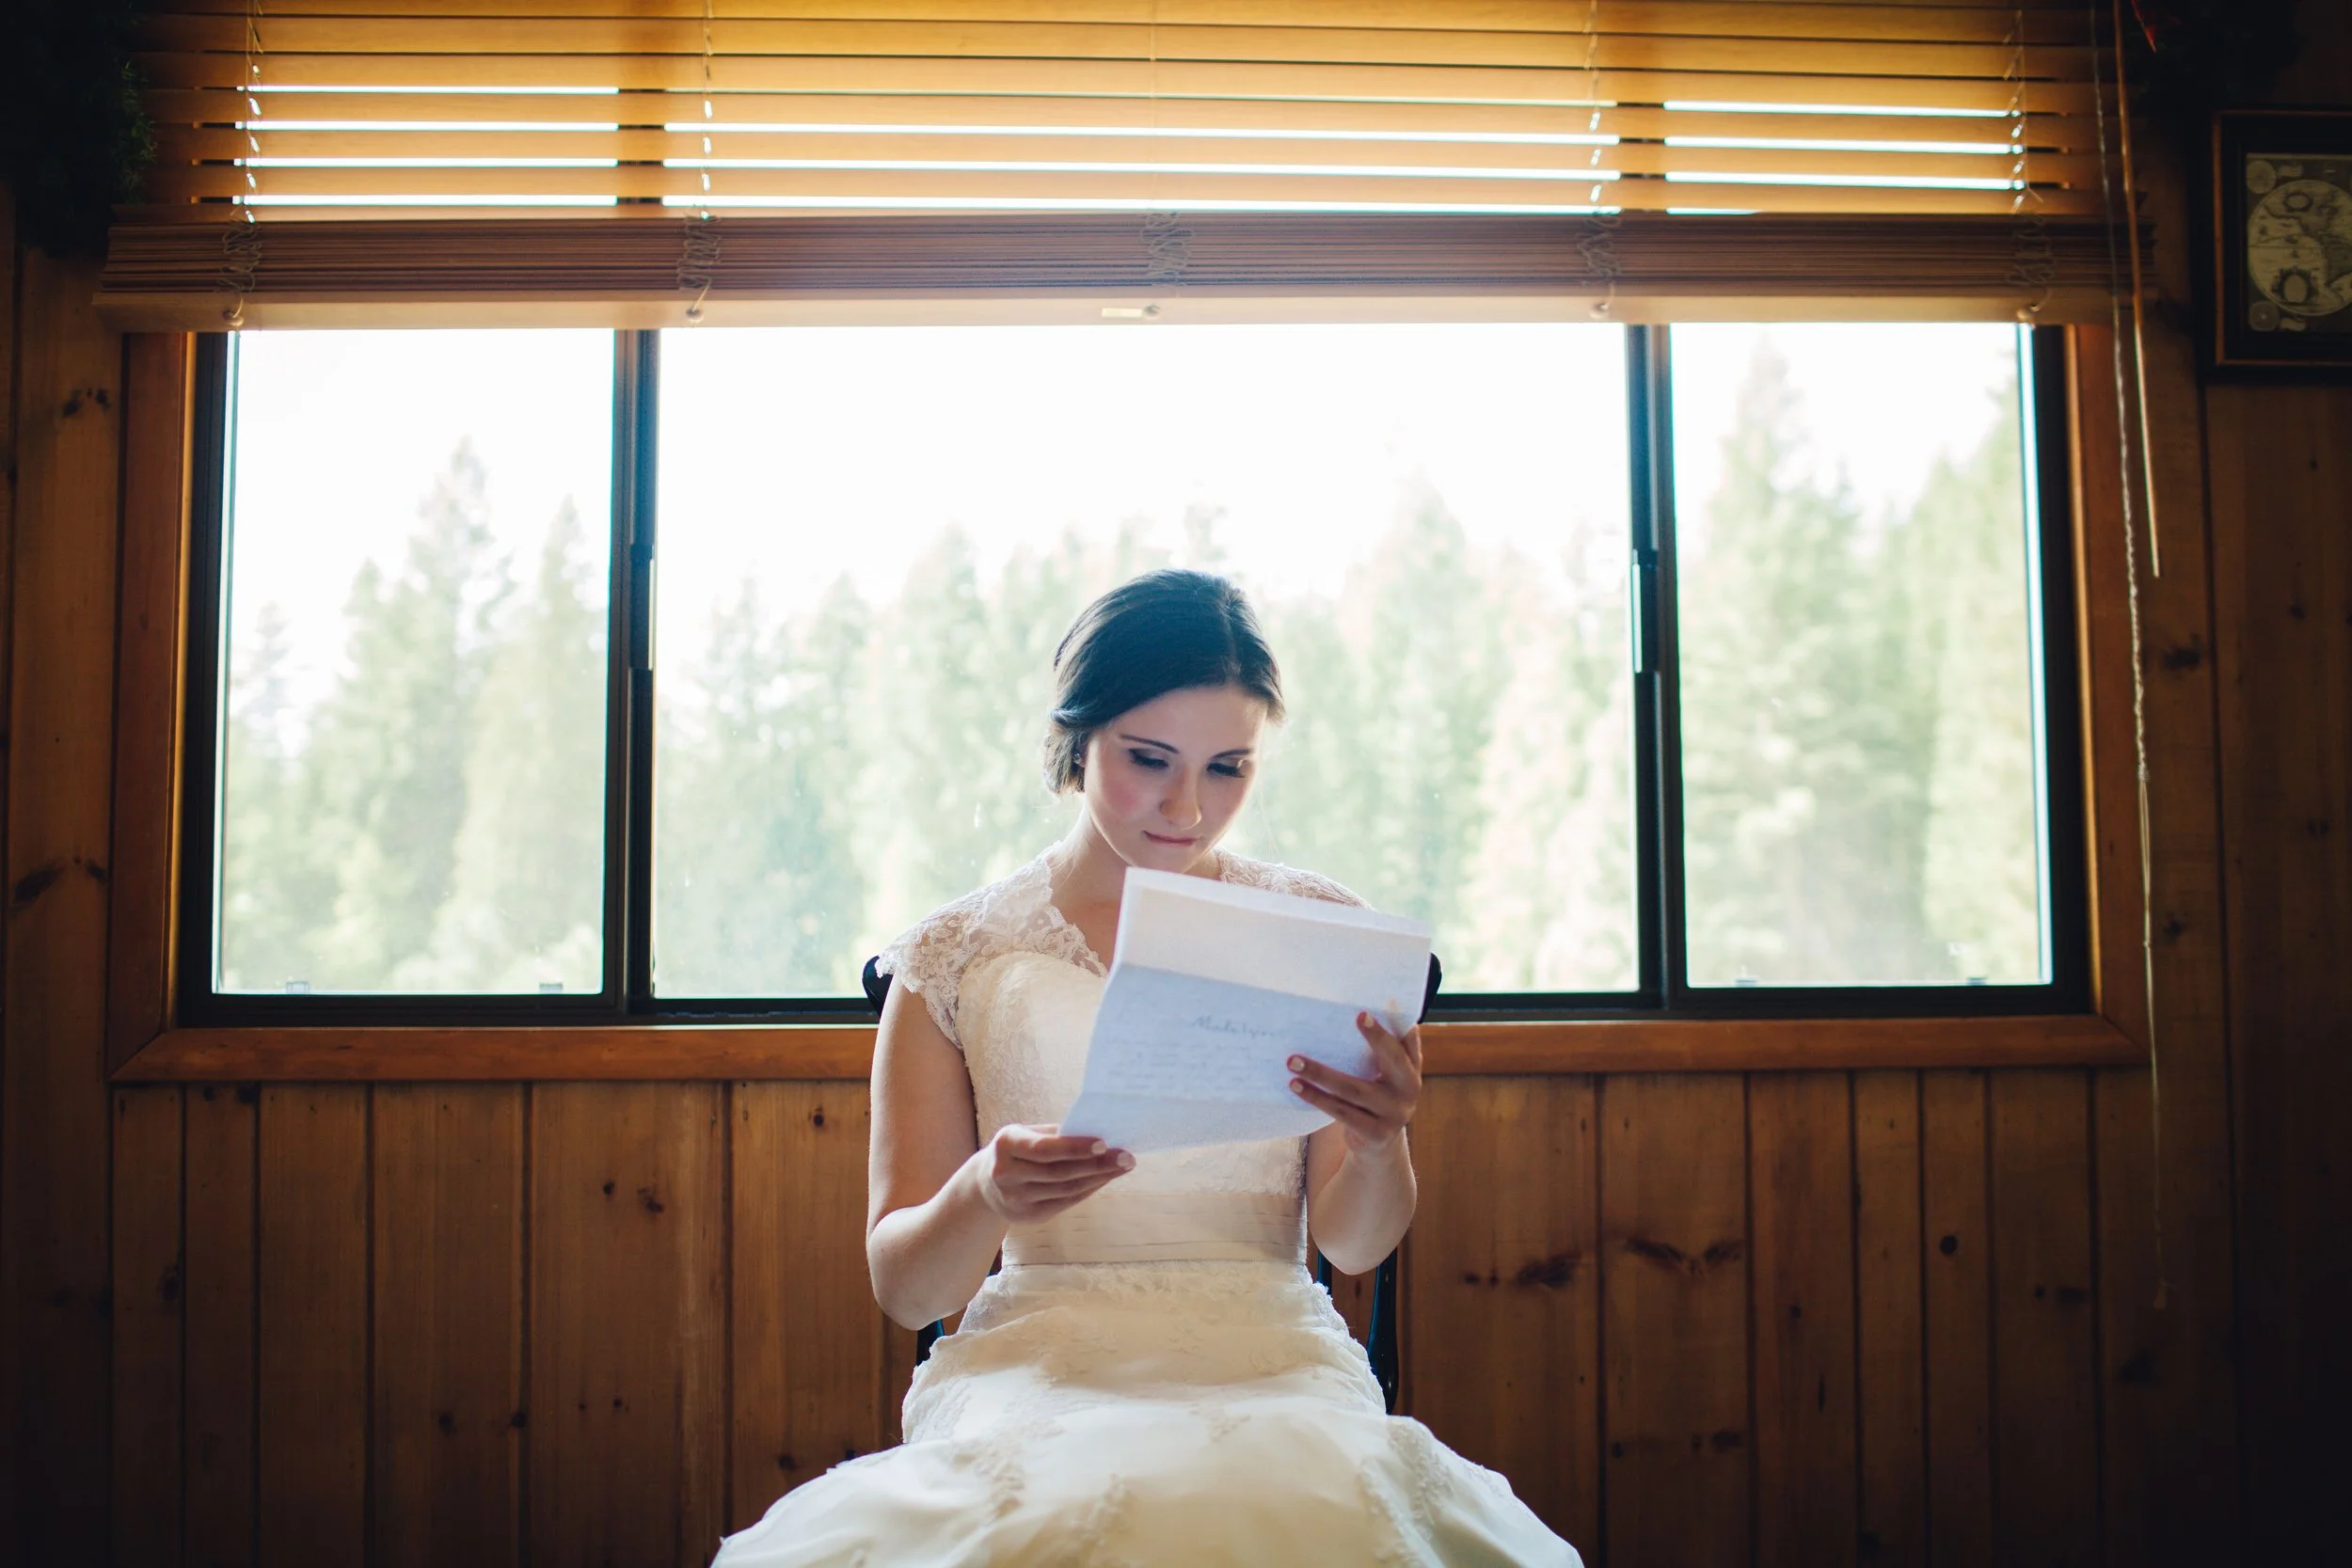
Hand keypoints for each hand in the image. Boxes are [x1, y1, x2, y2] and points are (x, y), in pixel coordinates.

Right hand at [970, 1123, 1132, 1224]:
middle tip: (1126, 1156)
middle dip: (1097, 1164)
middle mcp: (1006, 1174)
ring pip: (1066, 1189)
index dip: (1075, 1147)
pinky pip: (1065, 1202)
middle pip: (1059, 1172)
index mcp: (1006, 1145)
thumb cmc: (1018, 1149)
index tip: (1105, 1143)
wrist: (986, 1184)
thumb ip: (1056, 1134)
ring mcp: (1016, 1199)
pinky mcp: (1027, 1216)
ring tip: (1123, 1166)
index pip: (1044, 1149)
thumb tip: (1099, 1132)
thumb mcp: (1027, 1133)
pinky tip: (1105, 1178)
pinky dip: (1089, 1189)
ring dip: (1098, 1177)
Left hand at [1288, 1011, 1422, 1152]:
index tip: (1362, 1014)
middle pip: (1390, 1060)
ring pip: (1353, 1089)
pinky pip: (1341, 1112)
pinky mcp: (1376, 1133)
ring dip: (1321, 1074)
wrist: (1379, 1144)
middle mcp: (1410, 1090)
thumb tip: (1383, 1006)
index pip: (1404, 1043)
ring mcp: (1395, 1114)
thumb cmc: (1377, 1095)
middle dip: (1373, 1038)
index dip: (1386, 1030)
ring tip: (1293, 1062)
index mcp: (1412, 1069)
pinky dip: (1317, 1098)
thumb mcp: (1389, 1074)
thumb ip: (1390, 1046)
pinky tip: (1296, 1087)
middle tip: (1353, 1018)